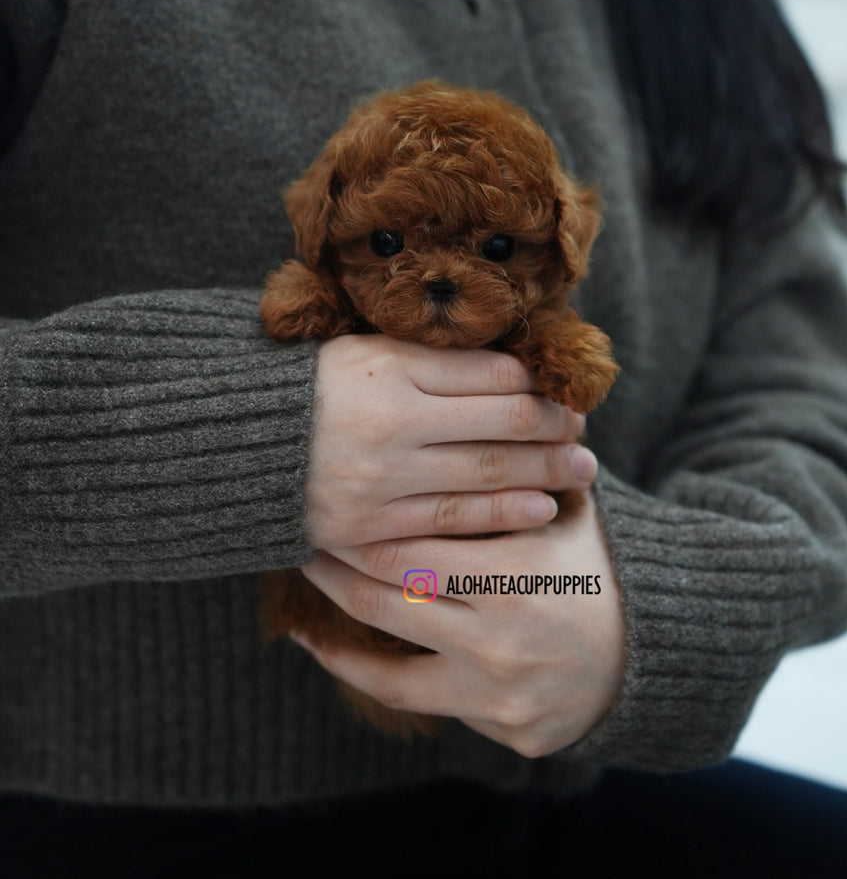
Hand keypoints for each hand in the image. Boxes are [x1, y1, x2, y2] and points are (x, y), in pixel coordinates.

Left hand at [294, 491, 624, 756]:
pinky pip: (412, 697)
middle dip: (334, 563)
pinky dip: (361, 671)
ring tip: (302, 588)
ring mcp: (498, 689)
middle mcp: (503, 634)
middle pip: (386, 592)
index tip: (331, 501)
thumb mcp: (570, 510)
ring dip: (333, 618)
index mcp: (520, 568)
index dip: (363, 521)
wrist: (653, 656)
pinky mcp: (499, 726)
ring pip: (386, 655)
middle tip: (302, 534)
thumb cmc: (598, 567)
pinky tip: (322, 648)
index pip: (414, 540)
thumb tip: (499, 388)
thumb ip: (526, 465)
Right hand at [306, 334, 597, 549]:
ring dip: (542, 472)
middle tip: (585, 434)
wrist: (230, 445)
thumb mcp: (365, 352)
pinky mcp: (367, 526)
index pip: (489, 374)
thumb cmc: (309, 388)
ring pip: (483, 475)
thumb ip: (433, 361)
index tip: (561, 392)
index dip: (536, 384)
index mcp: (389, 368)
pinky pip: (448, 523)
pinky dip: (500, 516)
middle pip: (499, 425)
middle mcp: (389, 422)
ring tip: (580, 471)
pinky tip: (538, 509)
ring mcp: (379, 478)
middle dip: (554, 429)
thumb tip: (511, 370)